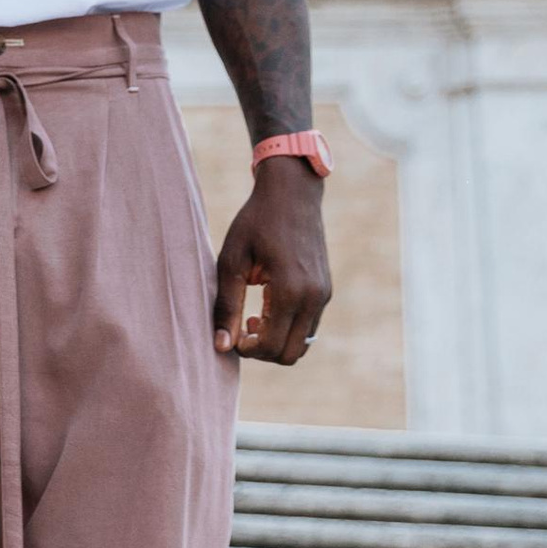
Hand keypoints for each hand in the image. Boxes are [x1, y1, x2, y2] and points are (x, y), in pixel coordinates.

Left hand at [212, 157, 330, 366]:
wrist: (292, 193)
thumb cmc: (255, 222)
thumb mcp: (231, 261)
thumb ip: (226, 306)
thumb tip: (222, 346)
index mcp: (290, 290)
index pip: (271, 346)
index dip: (247, 350)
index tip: (229, 335)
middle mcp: (313, 297)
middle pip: (290, 354)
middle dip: (262, 351)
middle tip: (240, 330)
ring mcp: (323, 295)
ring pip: (302, 344)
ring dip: (276, 342)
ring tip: (252, 319)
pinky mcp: (325, 291)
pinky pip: (308, 327)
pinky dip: (288, 329)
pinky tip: (266, 309)